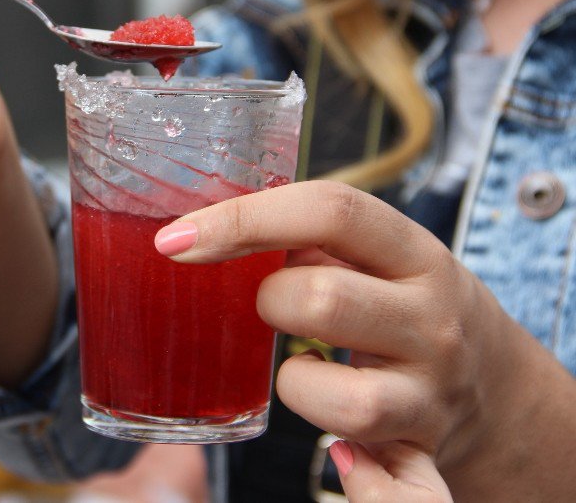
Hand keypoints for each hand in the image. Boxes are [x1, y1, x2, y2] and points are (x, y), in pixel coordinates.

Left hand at [153, 181, 540, 492]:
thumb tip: (201, 228)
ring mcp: (429, 385)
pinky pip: (368, 459)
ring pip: (337, 391)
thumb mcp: (375, 256)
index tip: (177, 238)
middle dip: (267, 301)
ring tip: (301, 362)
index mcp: (412, 250)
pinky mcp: (418, 441)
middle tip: (269, 306)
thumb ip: (304, 237)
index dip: (244, 217)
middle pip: (320, 298)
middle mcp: (430, 314)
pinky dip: (330, 438)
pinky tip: (329, 424)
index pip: (330, 209)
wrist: (492, 384)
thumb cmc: (403, 303)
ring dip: (292, 379)